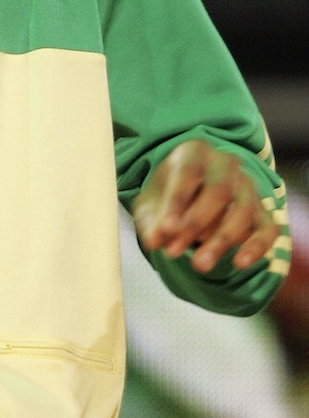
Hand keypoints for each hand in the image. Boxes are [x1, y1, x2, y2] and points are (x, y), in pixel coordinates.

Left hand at [133, 139, 276, 272]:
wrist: (189, 199)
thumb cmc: (167, 198)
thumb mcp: (150, 205)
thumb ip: (151, 222)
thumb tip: (154, 241)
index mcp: (195, 152)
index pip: (189, 172)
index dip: (177, 201)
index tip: (165, 229)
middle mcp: (226, 164)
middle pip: (219, 191)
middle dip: (195, 224)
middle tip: (173, 252)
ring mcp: (248, 187)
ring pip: (243, 211)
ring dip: (221, 240)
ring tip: (199, 265)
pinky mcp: (263, 212)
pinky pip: (267, 228)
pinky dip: (256, 247)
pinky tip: (239, 263)